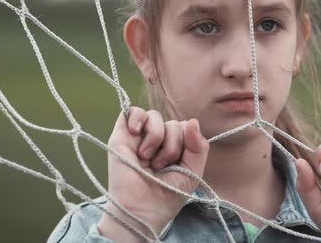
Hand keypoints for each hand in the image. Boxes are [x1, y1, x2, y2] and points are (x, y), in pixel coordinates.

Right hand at [98, 107, 208, 239]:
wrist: (142, 210)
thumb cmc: (167, 195)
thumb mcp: (193, 171)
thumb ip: (198, 146)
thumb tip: (191, 121)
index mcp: (174, 147)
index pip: (185, 128)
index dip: (186, 142)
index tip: (179, 163)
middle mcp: (157, 140)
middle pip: (172, 123)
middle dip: (172, 145)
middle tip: (160, 166)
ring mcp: (139, 138)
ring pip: (154, 116)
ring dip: (156, 136)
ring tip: (148, 158)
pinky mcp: (121, 136)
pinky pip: (132, 111)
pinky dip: (138, 118)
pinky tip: (137, 133)